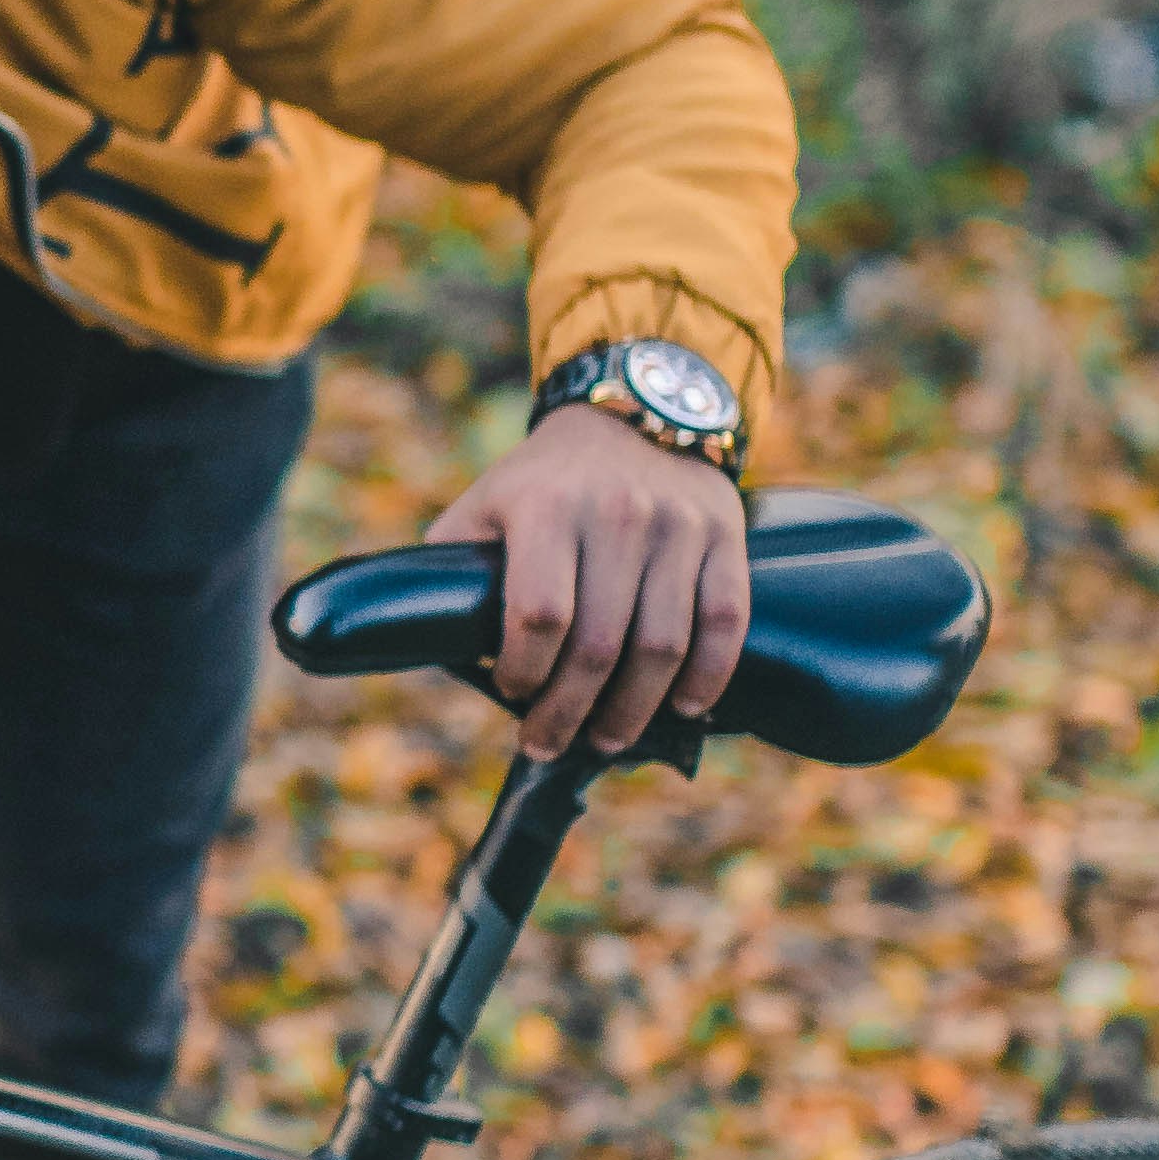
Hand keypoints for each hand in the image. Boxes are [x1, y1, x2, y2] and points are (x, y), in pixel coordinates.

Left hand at [429, 404, 751, 760]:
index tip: (513, 693)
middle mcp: (617, 513)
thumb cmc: (543, 482)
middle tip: (550, 743)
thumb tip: (434, 648)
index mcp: (546, 507)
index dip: (524, 672)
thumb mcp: (483, 505)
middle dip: (570, 711)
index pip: (538, 615)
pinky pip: (724, 622)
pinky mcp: (724, 535)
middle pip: (599, 644)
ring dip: (633, 710)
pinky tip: (683, 708)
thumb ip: (456, 570)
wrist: (633, 416)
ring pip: (662, 645)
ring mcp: (677, 525)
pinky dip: (707, 677)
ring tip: (608, 738)